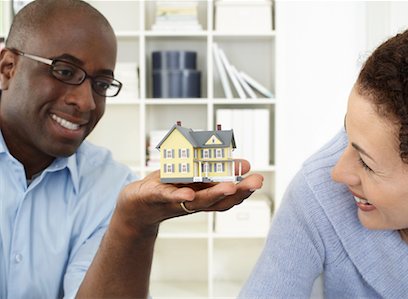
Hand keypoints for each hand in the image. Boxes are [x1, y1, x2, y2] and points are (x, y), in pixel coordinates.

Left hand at [113, 159, 263, 236]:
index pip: (227, 197)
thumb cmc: (167, 188)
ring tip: (231, 187)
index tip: (258, 180)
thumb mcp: (194, 178)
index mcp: (203, 197)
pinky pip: (167, 197)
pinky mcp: (155, 196)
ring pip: (197, 200)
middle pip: (218, 201)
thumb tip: (245, 165)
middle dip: (239, 192)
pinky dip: (178, 196)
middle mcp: (193, 202)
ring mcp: (175, 201)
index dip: (243, 190)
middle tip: (256, 182)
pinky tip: (188, 193)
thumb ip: (215, 172)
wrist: (136, 204)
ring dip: (215, 194)